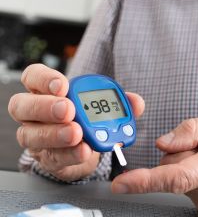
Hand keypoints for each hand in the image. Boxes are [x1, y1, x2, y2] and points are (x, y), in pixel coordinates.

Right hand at [8, 64, 144, 181]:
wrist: (85, 147)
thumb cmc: (88, 117)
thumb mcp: (103, 105)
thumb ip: (119, 100)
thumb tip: (136, 102)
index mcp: (46, 90)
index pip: (33, 76)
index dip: (44, 79)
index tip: (64, 85)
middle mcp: (33, 112)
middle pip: (22, 105)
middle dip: (46, 106)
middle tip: (69, 109)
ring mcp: (35, 136)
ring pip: (31, 134)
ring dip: (56, 134)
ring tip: (77, 133)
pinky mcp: (45, 159)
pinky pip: (51, 157)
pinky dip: (70, 154)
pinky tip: (84, 151)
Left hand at [112, 113, 197, 215]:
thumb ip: (195, 129)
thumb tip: (164, 142)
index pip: (178, 175)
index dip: (146, 180)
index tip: (122, 184)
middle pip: (174, 170)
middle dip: (180, 154)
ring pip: (181, 181)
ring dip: (191, 166)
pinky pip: (190, 191)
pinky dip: (197, 178)